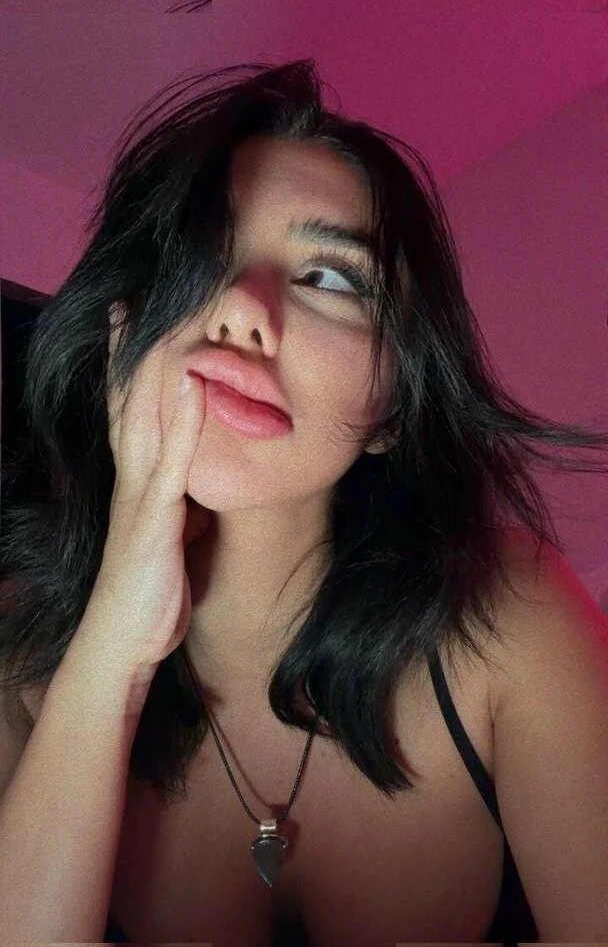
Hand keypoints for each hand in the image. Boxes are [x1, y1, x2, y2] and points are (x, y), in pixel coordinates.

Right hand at [86, 302, 208, 671]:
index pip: (126, 415)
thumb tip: (188, 488)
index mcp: (134, 484)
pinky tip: (194, 383)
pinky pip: (171, 460)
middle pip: (126, 404)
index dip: (125, 371)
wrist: (122, 643)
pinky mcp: (155, 518)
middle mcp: (131, 480)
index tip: (129, 328)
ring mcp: (140, 495)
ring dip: (151, 369)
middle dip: (127, 353)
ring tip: (155, 320)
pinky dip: (184, 420)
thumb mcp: (164, 540)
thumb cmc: (146, 595)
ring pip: (143, 419)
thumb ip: (173, 506)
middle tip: (126, 303)